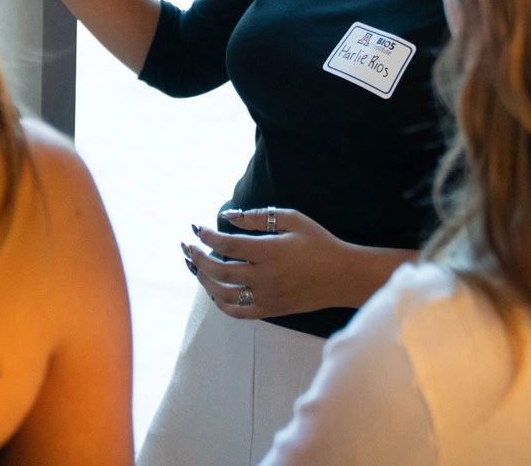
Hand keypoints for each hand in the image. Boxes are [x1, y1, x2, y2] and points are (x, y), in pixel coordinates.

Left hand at [180, 208, 362, 319]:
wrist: (344, 276)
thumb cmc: (318, 243)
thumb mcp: (292, 220)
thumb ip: (259, 218)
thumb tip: (229, 217)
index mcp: (271, 252)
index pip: (228, 244)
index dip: (207, 236)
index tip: (196, 228)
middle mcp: (266, 277)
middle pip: (219, 271)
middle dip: (197, 258)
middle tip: (186, 247)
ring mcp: (268, 297)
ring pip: (224, 294)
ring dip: (204, 280)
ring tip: (195, 267)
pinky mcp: (272, 310)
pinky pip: (238, 312)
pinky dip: (221, 303)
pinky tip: (213, 291)